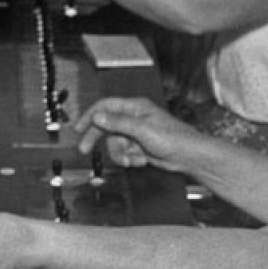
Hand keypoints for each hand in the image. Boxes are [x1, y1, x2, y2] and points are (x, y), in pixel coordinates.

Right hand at [73, 97, 197, 171]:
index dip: (90, 116)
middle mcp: (134, 118)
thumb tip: (98, 117)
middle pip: (106, 126)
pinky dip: (130, 159)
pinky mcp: (141, 147)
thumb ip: (119, 123)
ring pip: (115, 143)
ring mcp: (137, 134)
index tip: (78, 128)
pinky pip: (125, 153)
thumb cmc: (173, 139)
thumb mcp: (142, 129)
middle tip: (85, 150)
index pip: (105, 107)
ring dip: (120, 154)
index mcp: (134, 108)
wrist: (189, 156)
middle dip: (97, 139)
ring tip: (132, 160)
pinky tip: (142, 161)